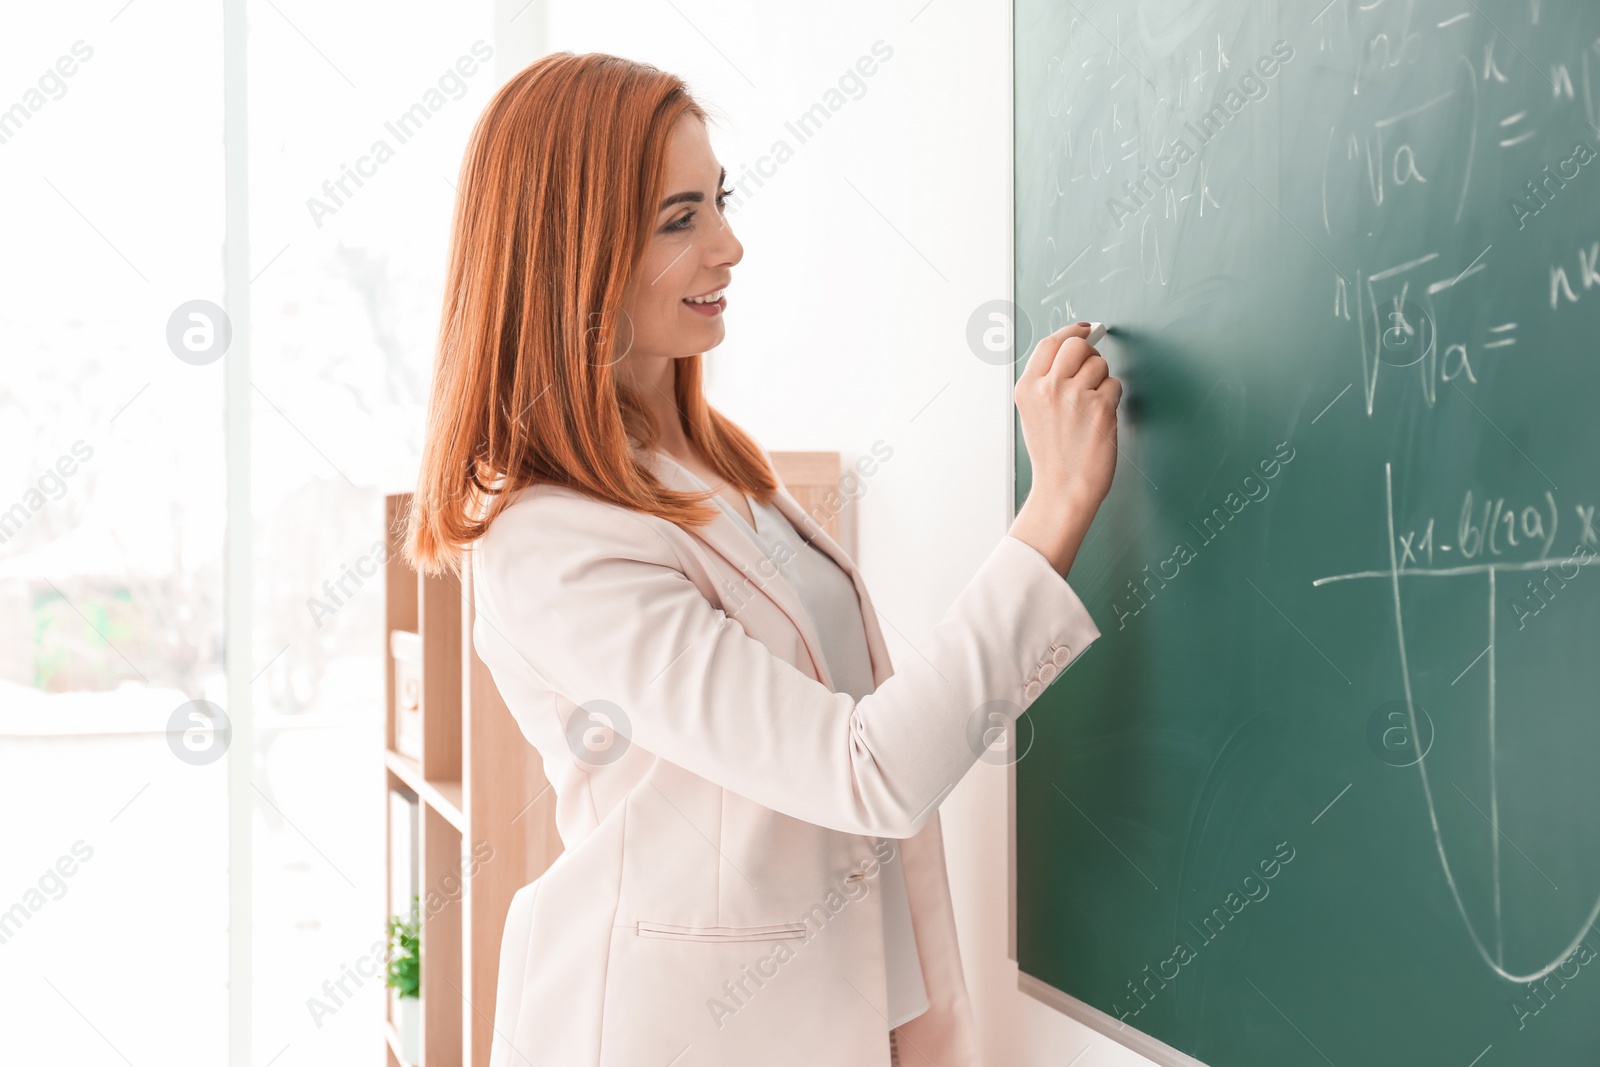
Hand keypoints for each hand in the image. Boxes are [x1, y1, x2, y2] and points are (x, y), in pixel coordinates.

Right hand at [1007, 322, 1121, 574]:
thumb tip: (1075, 347)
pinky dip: (1113, 399)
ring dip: (1103, 380)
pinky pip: (1114, 385)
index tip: (1085, 328)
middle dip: (1089, 355)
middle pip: (1077, 345)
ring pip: (1100, 364)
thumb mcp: (1034, 414)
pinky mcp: (1099, 407)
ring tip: (1092, 407)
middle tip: (1091, 373)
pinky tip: (1101, 419)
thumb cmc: (1053, 457)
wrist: (1063, 490)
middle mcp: (1048, 387)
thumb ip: (1047, 381)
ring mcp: (1074, 396)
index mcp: (1027, 388)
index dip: (1071, 331)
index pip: (1050, 343)